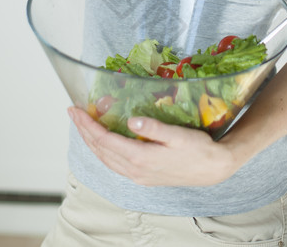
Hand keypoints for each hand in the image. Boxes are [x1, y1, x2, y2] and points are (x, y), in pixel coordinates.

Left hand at [69, 107, 237, 186]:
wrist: (213, 169)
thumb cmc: (198, 149)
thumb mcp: (178, 135)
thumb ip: (154, 128)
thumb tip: (132, 120)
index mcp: (141, 157)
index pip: (105, 140)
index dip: (88, 125)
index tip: (76, 110)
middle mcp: (135, 170)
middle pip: (100, 150)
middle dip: (84, 131)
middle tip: (74, 113)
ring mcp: (138, 175)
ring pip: (106, 159)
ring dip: (91, 142)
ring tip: (84, 125)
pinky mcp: (143, 176)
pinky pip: (115, 164)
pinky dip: (103, 151)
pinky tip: (104, 143)